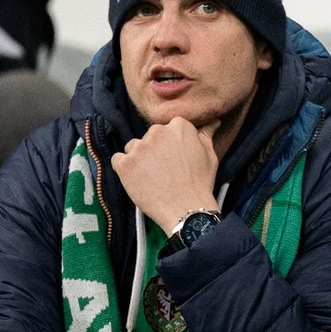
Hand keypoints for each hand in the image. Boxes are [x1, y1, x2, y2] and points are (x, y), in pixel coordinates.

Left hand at [111, 117, 219, 234]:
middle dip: (155, 149)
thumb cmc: (200, 183)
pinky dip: (124, 168)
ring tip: (151, 176)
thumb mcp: (209, 155)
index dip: (171, 143)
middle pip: (150, 136)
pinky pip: (117, 159)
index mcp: (179, 126)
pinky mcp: (125, 164)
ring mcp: (139, 148)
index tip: (175, 156)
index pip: (168, 127)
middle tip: (165, 169)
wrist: (186, 209)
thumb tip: (213, 122)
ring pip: (133, 147)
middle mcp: (157, 132)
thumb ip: (206, 135)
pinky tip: (136, 179)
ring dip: (139, 158)